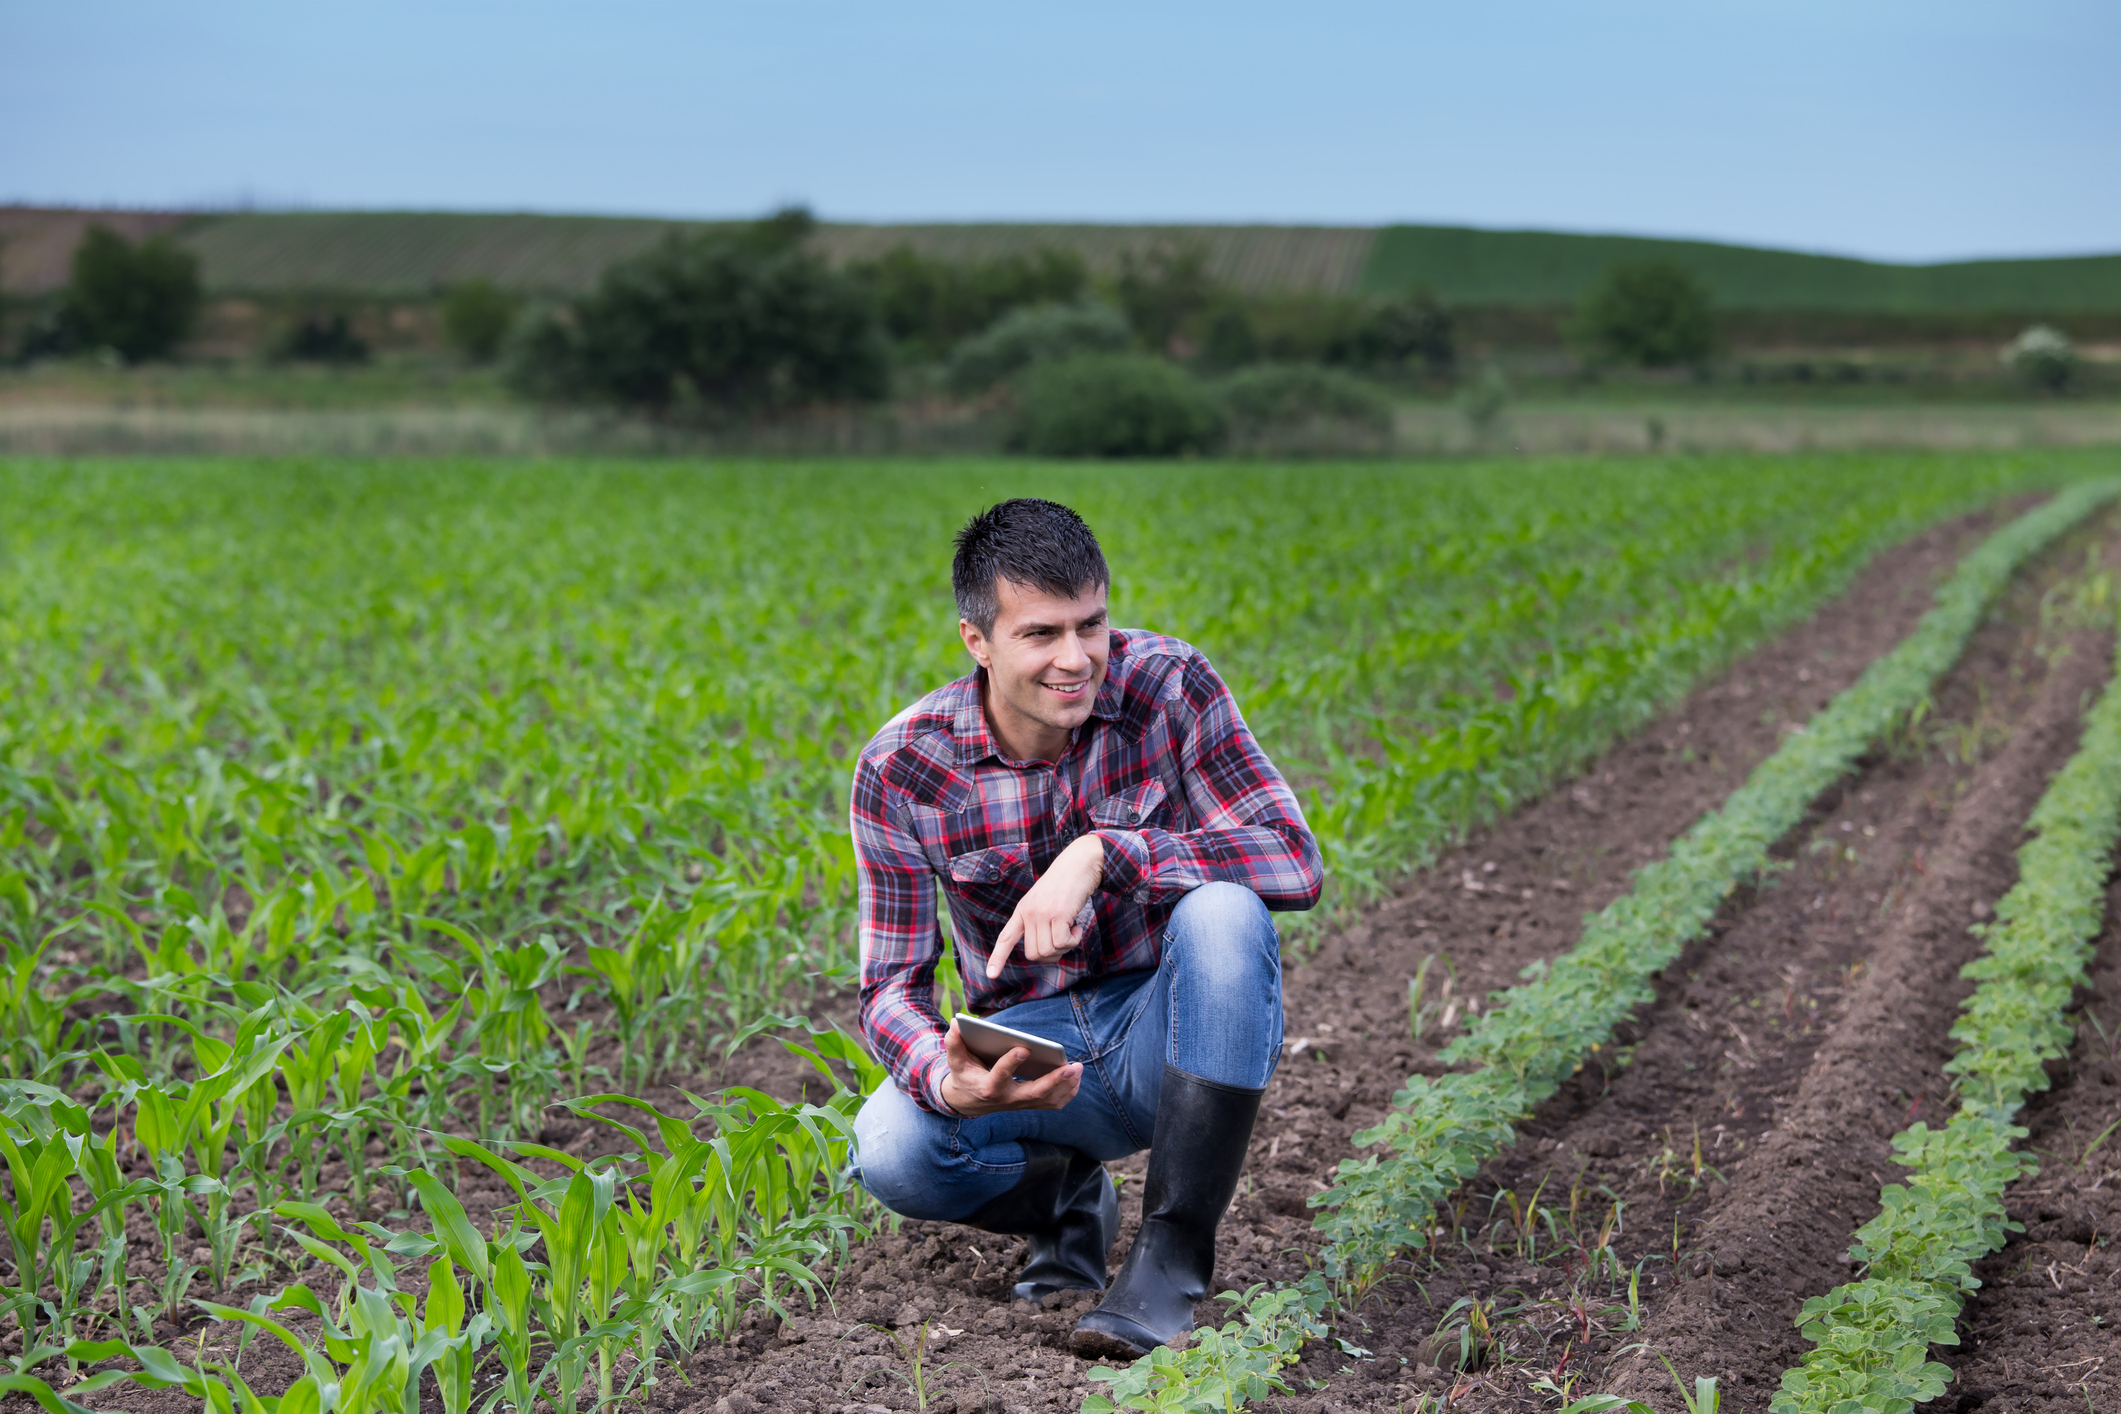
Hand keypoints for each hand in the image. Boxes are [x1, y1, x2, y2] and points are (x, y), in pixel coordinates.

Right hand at [937, 1019, 1081, 1115]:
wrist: (969, 1102)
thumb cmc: (965, 1075)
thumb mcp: (956, 1061)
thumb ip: (954, 1044)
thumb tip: (957, 1023)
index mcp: (988, 1087)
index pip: (1000, 1075)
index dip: (1011, 1063)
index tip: (1024, 1047)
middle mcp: (1006, 1099)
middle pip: (1033, 1092)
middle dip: (1054, 1081)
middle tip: (1071, 1066)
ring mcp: (1020, 1104)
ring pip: (1047, 1100)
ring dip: (1066, 1086)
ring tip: (1078, 1068)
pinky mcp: (1029, 1105)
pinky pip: (1053, 1104)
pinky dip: (1067, 1093)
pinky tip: (1076, 1078)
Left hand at [987, 834, 1103, 979]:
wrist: (1080, 862)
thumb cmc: (1066, 885)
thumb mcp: (1045, 902)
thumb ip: (1040, 922)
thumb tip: (1046, 951)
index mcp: (1022, 910)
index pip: (1006, 937)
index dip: (998, 957)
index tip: (991, 975)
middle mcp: (1029, 912)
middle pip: (1033, 954)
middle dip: (1051, 954)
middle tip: (1064, 938)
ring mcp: (1042, 913)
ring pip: (1048, 951)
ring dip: (1065, 947)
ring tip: (1072, 929)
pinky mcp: (1058, 913)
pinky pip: (1062, 943)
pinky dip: (1074, 940)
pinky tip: (1078, 926)